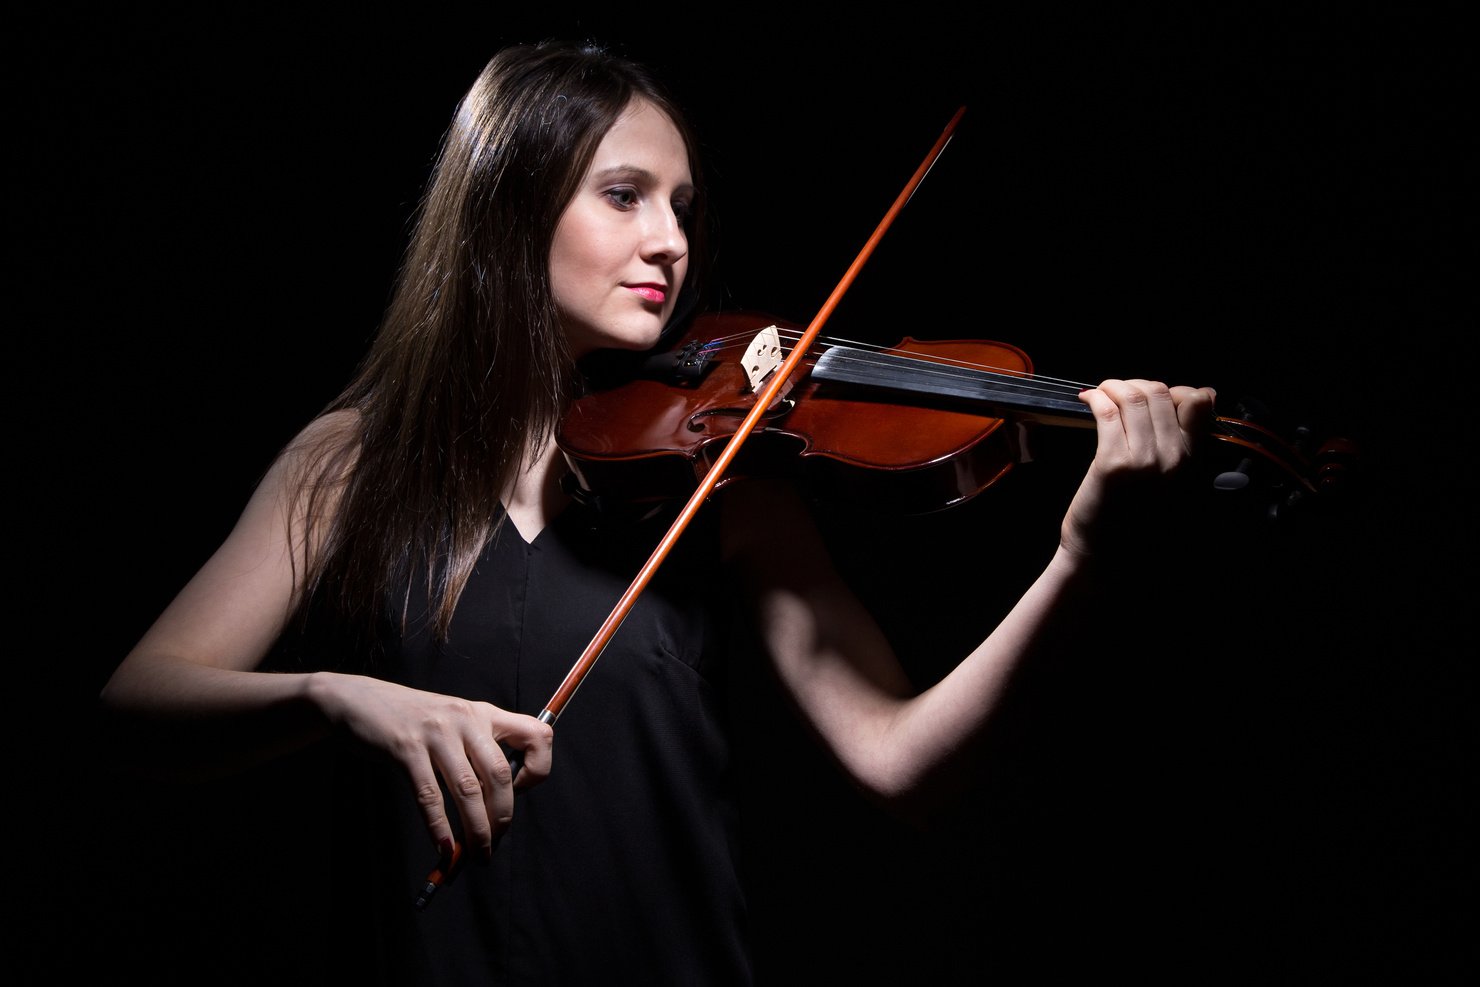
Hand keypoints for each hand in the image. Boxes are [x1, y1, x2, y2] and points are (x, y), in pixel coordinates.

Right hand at [308, 672, 553, 860]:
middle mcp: (466, 719)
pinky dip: (439, 826)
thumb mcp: (453, 723)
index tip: (521, 791)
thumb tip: (495, 805)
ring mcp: (436, 733)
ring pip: (468, 790)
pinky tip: (443, 846)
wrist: (358, 701)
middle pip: (499, 774)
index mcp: (484, 714)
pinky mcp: (406, 748)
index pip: (536, 734)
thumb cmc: (411, 719)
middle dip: (502, 816)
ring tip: (476, 855)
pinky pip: (429, 795)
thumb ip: (477, 751)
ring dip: (476, 830)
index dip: (538, 767)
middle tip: (494, 843)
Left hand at [1060, 378, 1216, 559]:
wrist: (1108, 563)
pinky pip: (1107, 413)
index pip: (1199, 403)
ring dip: (1115, 386)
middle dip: (1139, 384)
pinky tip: (1088, 400)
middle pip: (1162, 393)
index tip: (1155, 394)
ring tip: (1103, 391)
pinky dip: (1097, 398)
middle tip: (1120, 391)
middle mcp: (1174, 459)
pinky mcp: (1111, 464)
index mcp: (1193, 464)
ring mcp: (1143, 461)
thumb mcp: (1177, 491)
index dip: (1175, 389)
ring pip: (1135, 397)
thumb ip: (1180, 453)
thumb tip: (1182, 410)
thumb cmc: (1137, 529)